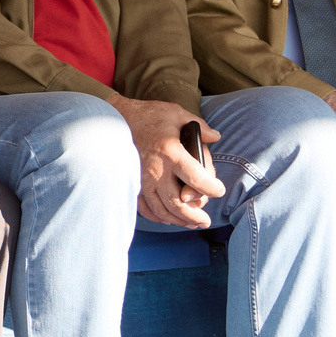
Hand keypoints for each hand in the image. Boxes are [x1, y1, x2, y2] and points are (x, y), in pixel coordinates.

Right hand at [122, 97, 222, 229]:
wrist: (116, 118)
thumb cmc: (148, 115)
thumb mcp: (176, 113)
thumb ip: (200, 127)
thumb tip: (216, 137)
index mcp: (171, 153)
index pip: (196, 178)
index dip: (212, 189)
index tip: (219, 190)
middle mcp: (156, 170)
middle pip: (178, 203)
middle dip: (195, 215)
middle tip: (206, 220)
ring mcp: (143, 180)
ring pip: (162, 210)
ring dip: (178, 220)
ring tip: (192, 222)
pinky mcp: (133, 183)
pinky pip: (145, 207)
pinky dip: (158, 216)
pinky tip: (168, 218)